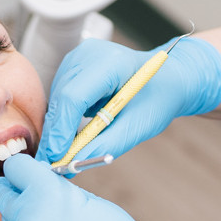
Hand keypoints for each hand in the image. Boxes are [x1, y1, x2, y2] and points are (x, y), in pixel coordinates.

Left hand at [0, 153, 220, 220]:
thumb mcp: (98, 206)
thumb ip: (64, 194)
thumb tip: (44, 187)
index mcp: (49, 195)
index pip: (17, 167)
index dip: (24, 169)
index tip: (27, 174)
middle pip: (4, 194)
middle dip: (15, 191)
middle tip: (22, 193)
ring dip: (17, 220)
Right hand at [35, 37, 220, 164]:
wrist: (167, 78)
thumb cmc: (157, 99)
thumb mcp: (138, 126)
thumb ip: (105, 145)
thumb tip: (72, 166)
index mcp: (111, 63)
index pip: (74, 97)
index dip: (61, 129)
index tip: (55, 157)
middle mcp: (88, 54)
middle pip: (60, 97)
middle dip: (55, 133)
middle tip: (53, 164)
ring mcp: (78, 56)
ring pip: (55, 98)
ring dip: (58, 126)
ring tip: (65, 151)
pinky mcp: (72, 65)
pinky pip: (58, 95)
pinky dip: (62, 117)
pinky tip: (72, 132)